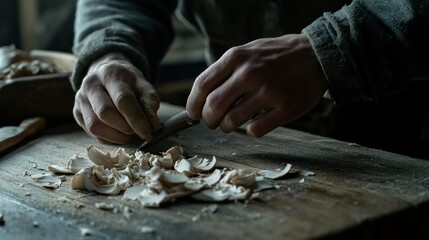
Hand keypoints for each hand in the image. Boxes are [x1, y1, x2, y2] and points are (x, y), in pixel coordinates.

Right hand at [73, 52, 160, 143]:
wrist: (107, 72)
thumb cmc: (128, 81)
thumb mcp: (143, 85)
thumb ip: (150, 103)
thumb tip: (153, 126)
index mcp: (110, 74)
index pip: (122, 100)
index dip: (136, 119)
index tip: (148, 133)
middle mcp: (90, 85)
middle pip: (105, 113)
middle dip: (125, 128)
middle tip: (137, 131)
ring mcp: (80, 99)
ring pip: (95, 126)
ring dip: (116, 136)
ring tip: (128, 134)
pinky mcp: (76, 113)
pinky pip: (91, 133)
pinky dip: (108, 138)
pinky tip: (118, 133)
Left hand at [186, 34, 327, 136]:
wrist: (316, 55)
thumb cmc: (276, 56)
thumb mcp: (247, 51)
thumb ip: (225, 70)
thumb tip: (201, 98)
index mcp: (237, 57)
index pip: (202, 85)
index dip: (193, 104)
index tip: (193, 114)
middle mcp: (250, 73)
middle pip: (213, 106)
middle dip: (208, 120)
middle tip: (212, 123)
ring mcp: (269, 91)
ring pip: (232, 121)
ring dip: (226, 127)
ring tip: (230, 124)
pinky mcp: (286, 107)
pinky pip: (256, 130)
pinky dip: (250, 131)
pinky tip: (253, 124)